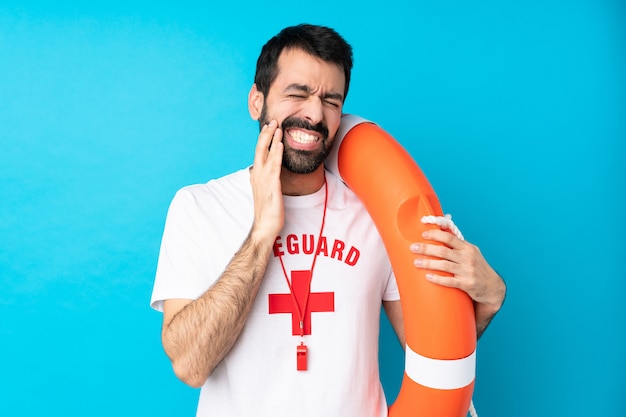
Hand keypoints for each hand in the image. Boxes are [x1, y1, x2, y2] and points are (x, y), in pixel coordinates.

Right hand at [249, 120, 284, 241]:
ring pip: (266, 154)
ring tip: (277, 126)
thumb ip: (268, 180)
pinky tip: (280, 144)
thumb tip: (272, 174)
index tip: (269, 128)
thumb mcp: (267, 192)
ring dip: (272, 139)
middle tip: (272, 121)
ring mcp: (263, 180)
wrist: (265, 226)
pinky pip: (274, 166)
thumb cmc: (268, 211)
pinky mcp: (272, 185)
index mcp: (256, 176)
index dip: (264, 139)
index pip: (259, 153)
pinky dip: (276, 154)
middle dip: (266, 134)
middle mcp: (257, 175)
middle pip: (260, 149)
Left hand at [410, 228, 505, 335]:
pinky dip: (438, 279)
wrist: (493, 288)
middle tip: (413, 248)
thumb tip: (441, 231)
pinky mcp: (467, 284)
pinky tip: (428, 277)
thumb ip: (457, 245)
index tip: (423, 234)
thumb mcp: (471, 253)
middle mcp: (468, 258)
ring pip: (444, 266)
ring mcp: (468, 271)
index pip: (449, 238)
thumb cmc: (477, 268)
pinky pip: (449, 281)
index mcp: (468, 248)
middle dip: (426, 248)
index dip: (435, 235)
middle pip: (443, 251)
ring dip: (428, 263)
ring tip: (416, 262)